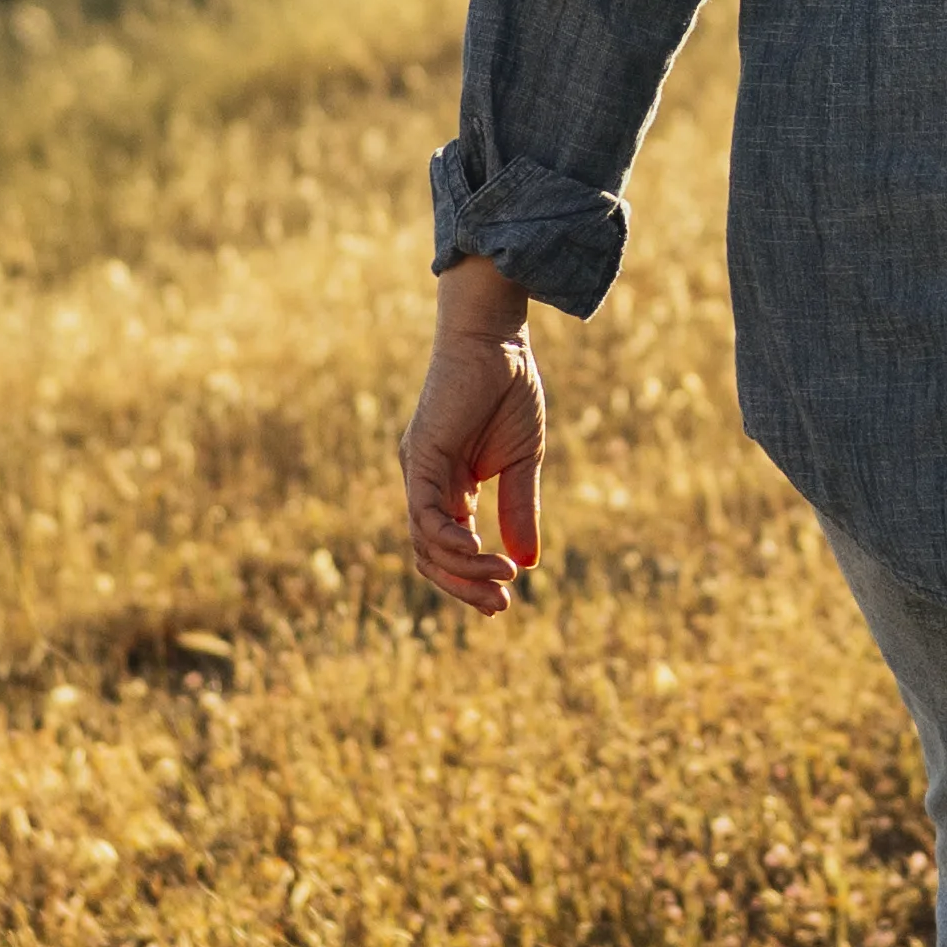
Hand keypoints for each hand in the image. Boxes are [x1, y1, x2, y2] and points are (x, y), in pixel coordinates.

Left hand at [394, 264, 548, 607]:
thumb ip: (519, 510)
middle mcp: (426, 484)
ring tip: (504, 580)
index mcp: (448, 487)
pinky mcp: (420, 458)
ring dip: (463, 570)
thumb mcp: (522, 462)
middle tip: (500, 607)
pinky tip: (484, 552)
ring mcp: (419, 472)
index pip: (448, 548)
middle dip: (463, 587)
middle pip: (430, 556)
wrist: (496, 339)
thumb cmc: (508, 389)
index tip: (505, 599)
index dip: (471, 578)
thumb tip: (527, 562)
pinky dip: (451, 541)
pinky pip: (426, 515)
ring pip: (425, 543)